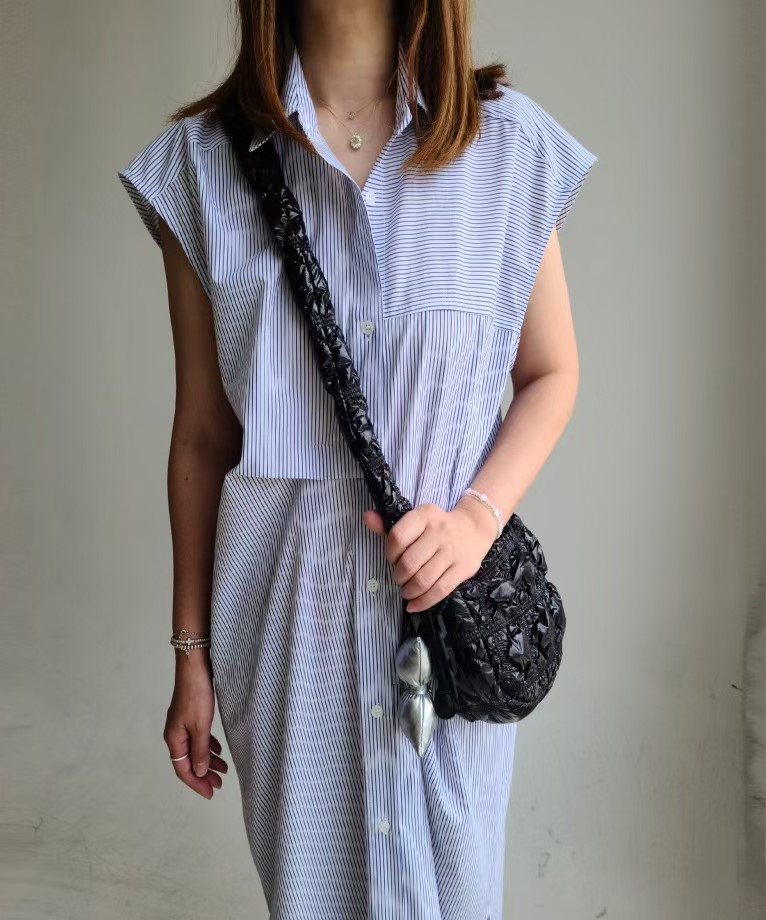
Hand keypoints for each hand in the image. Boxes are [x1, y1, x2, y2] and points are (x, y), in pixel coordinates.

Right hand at [164, 653, 228, 798]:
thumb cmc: (197, 695)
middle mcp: (175, 734)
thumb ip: (200, 751)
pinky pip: (198, 738)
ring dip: (208, 761)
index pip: (183, 769)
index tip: (210, 793)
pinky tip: (218, 749)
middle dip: (204, 775)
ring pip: (194, 749)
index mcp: (174, 739)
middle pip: (188, 761)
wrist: (195, 666)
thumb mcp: (201, 726)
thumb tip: (200, 772)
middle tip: (219, 785)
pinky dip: (207, 746)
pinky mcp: (190, 715)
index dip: (196, 783)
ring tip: (224, 770)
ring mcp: (182, 724)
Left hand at [362, 496, 498, 612]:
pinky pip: (440, 590)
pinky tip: (414, 606)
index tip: (392, 559)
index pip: (398, 536)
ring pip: (424, 579)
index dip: (390, 553)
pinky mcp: (463, 569)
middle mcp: (439, 532)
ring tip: (406, 591)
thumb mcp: (415, 519)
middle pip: (409, 562)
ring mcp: (452, 551)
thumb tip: (366, 518)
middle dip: (399, 576)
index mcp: (424, 516)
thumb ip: (389, 524)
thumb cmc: (437, 526)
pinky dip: (424, 602)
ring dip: (409, 590)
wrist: (474, 528)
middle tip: (399, 578)